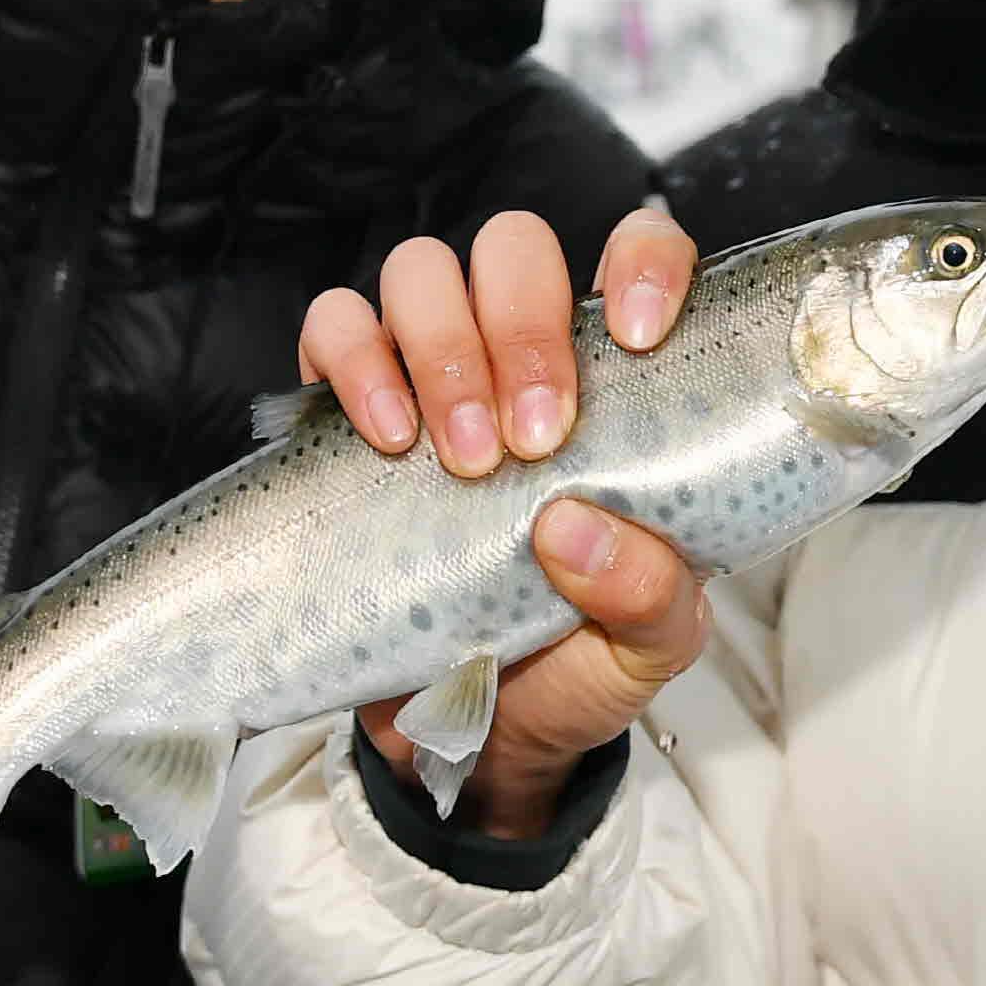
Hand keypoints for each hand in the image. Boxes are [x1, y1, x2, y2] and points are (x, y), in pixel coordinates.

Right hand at [303, 206, 711, 835]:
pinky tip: (385, 438)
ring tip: (462, 459)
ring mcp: (429, 365)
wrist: (477, 738)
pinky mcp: (347, 402)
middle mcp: (523, 349)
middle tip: (533, 440)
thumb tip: (576, 526)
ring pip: (421, 270)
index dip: (640, 261)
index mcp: (619, 377)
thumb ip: (652, 592)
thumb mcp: (650, 646)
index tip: (636, 338)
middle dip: (522, 327)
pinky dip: (353, 362)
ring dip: (442, 349)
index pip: (639, 248)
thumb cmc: (579, 660)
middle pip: (514, 247)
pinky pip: (332, 323)